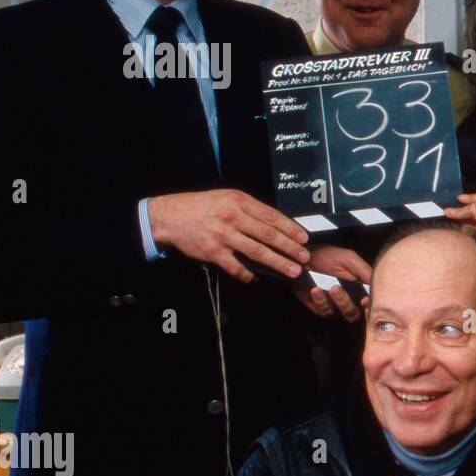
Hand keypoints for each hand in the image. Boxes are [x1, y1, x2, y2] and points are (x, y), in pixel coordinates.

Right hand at [147, 189, 308, 282]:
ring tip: (292, 270)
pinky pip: (235, 266)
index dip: (290, 228)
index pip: (271, 216)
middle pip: (268, 235)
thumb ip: (250, 209)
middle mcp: (232, 217)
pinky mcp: (212, 252)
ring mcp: (222, 235)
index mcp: (239, 201)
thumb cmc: (203, 206)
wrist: (170, 216)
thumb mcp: (227, 198)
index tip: (304, 238)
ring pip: (257, 252)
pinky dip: (247, 274)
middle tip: (305, 257)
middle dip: (290, 248)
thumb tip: (276, 224)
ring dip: (278, 263)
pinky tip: (256, 278)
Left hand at [296, 244, 371, 320]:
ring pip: (338, 314)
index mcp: (358, 289)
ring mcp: (332, 305)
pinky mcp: (318, 307)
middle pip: (353, 314)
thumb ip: (365, 271)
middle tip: (338, 289)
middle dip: (347, 304)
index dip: (368, 306)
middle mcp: (347, 300)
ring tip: (329, 287)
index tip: (364, 300)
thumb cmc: (327, 255)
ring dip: (335, 301)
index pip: (367, 304)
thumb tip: (378, 284)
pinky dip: (319, 300)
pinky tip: (315, 289)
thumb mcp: (349, 259)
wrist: (303, 257)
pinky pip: (321, 310)